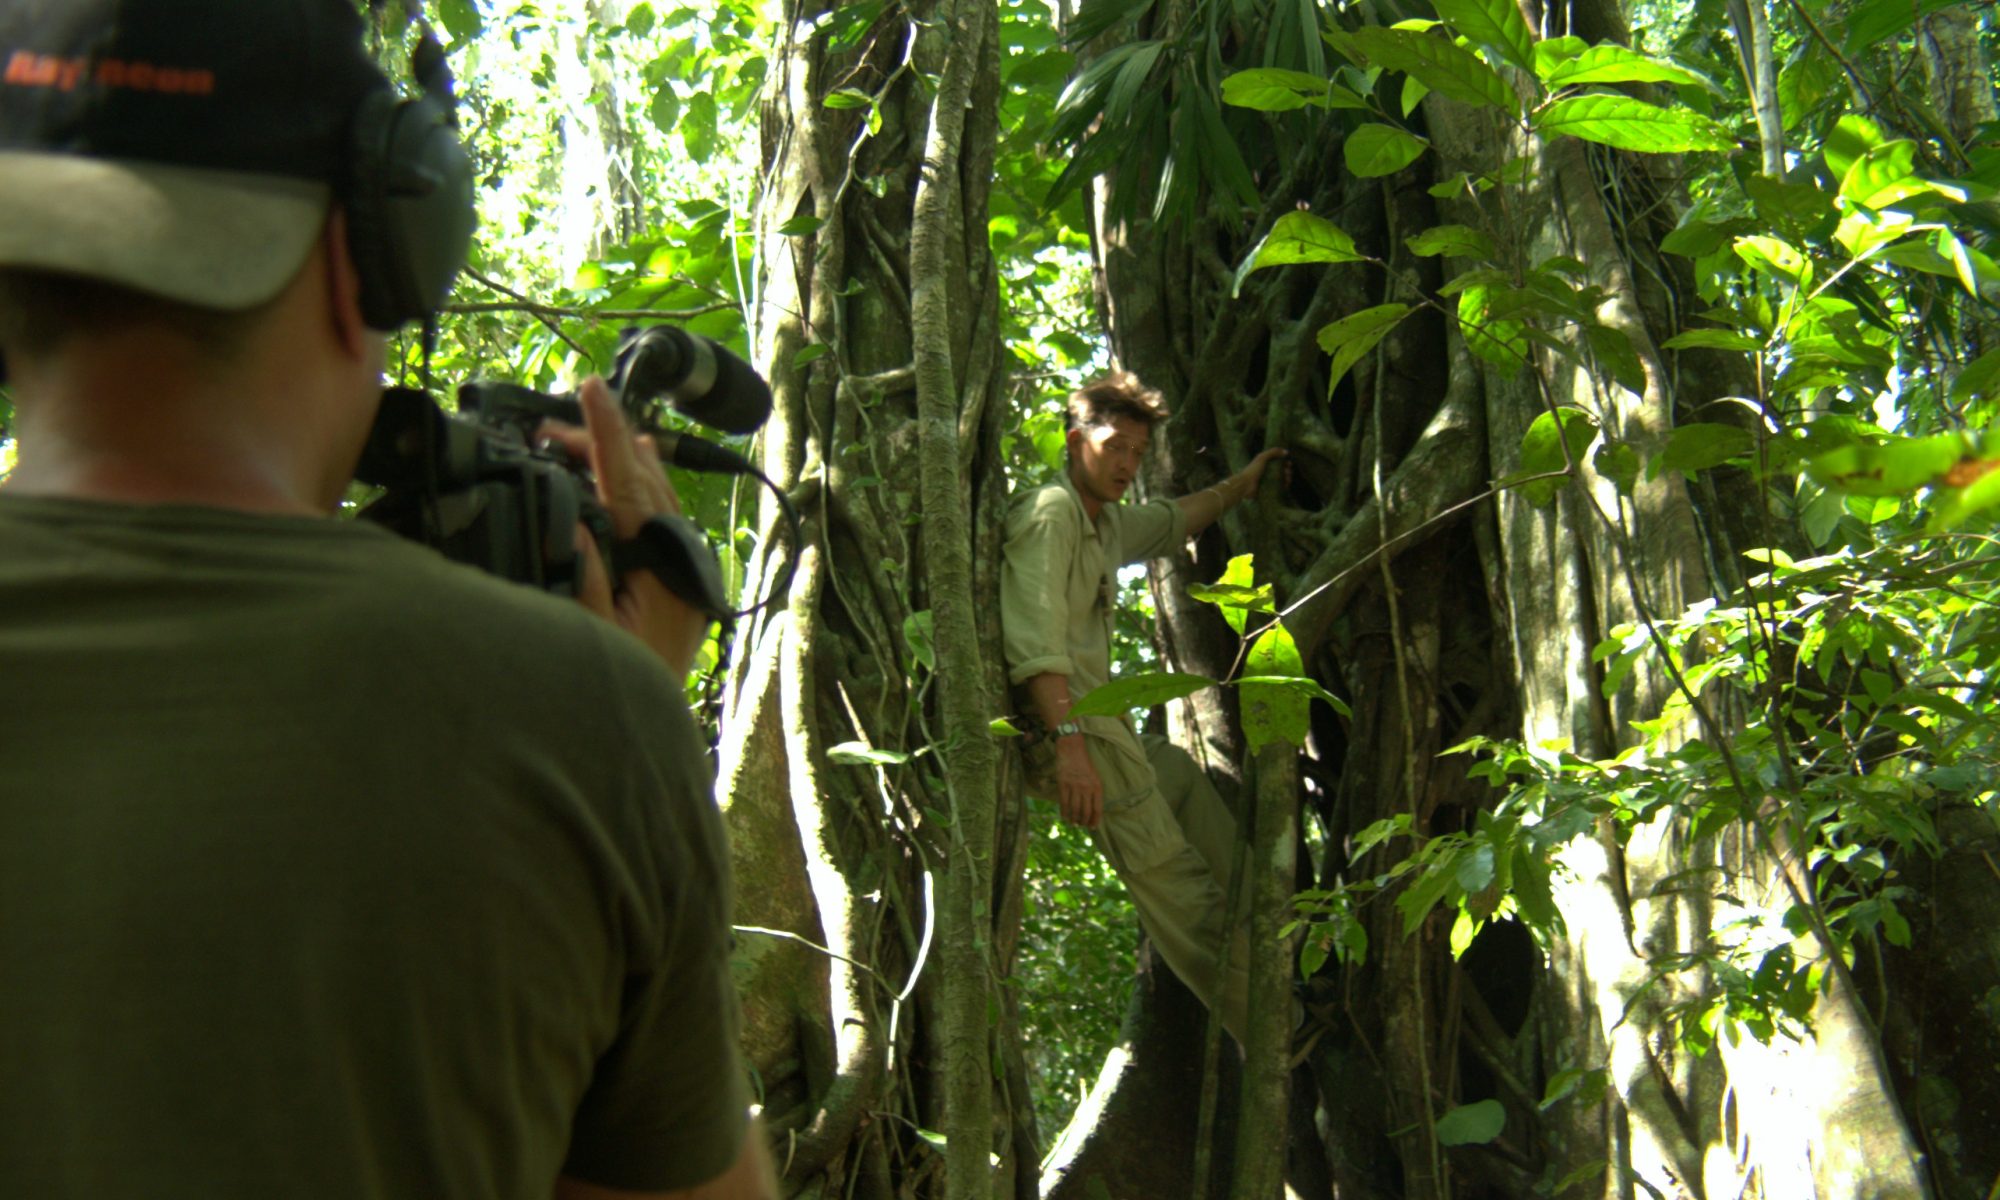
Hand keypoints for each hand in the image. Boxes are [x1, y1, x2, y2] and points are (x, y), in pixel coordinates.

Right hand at [539, 376, 710, 678]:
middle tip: (560, 420)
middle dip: (606, 442)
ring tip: (601, 425)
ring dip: (626, 460)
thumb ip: (584, 584)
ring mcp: (685, 574)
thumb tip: (576, 526)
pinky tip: (635, 469)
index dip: (605, 436)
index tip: (590, 391)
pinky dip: (644, 488)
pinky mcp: (680, 584)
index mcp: (661, 572)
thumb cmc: (620, 694)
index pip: (629, 487)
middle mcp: (681, 567)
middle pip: (645, 482)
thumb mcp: (590, 641)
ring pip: (660, 496)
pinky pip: (664, 519)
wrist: (653, 739)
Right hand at [1055, 735, 1102, 828]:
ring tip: (1073, 823)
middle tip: (1081, 825)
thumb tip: (1091, 807)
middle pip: (1085, 811)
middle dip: (1083, 821)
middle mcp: (1087, 788)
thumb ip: (1094, 791)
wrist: (1072, 749)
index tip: (1092, 827)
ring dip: (1074, 819)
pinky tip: (1064, 816)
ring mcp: (1075, 786)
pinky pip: (1064, 802)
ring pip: (1074, 809)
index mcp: (1097, 786)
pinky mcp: (1063, 784)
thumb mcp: (1094, 776)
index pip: (1097, 809)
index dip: (1095, 820)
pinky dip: (1064, 812)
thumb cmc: (1084, 762)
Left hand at [1235, 446, 1287, 499]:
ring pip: (1282, 480)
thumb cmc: (1252, 470)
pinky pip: (1279, 488)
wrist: (1245, 485)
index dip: (1285, 463)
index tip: (1289, 464)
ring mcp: (1268, 482)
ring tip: (1287, 479)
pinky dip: (1284, 487)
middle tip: (1287, 472)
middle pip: (1281, 471)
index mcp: (1265, 464)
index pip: (1279, 462)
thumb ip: (1273, 452)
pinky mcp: (1268, 490)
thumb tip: (1286, 452)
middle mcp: (1267, 472)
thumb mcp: (1262, 457)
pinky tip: (1286, 486)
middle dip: (1287, 471)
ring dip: (1287, 479)